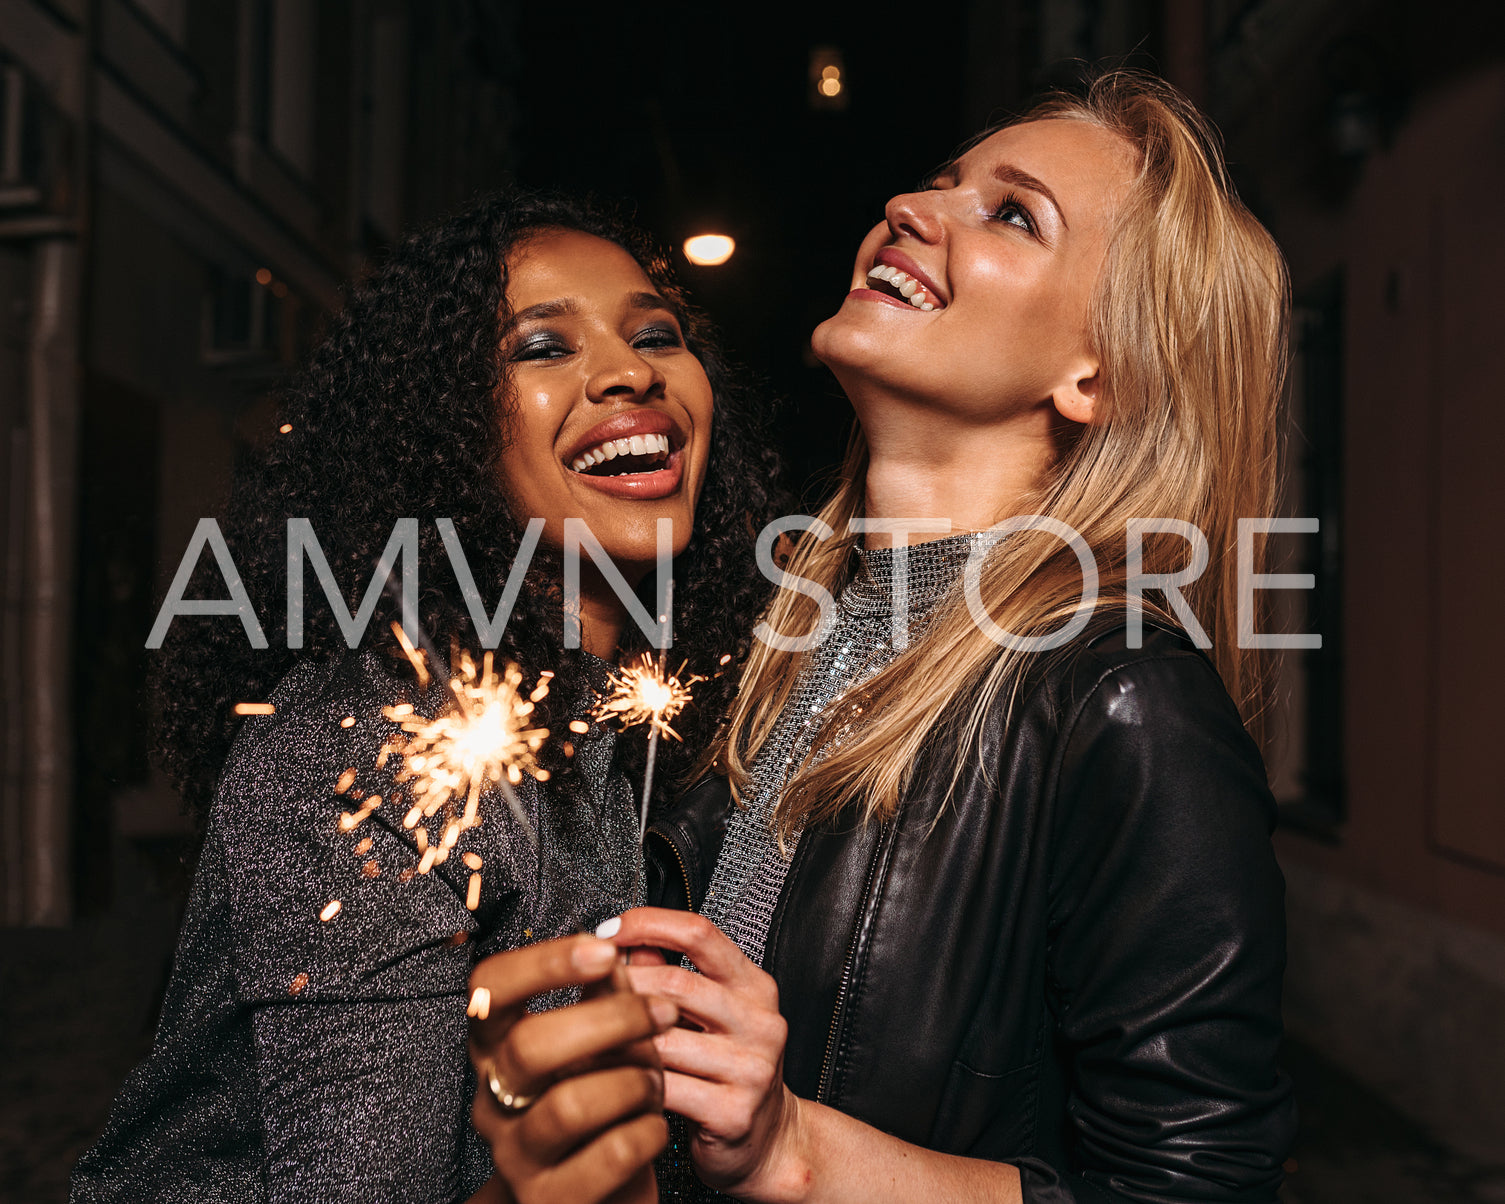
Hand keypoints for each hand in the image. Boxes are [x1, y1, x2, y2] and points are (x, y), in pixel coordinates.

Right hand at [467, 933, 678, 1203]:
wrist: (598, 1198)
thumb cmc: (601, 1111)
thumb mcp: (599, 1048)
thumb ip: (605, 998)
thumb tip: (619, 949)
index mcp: (496, 1049)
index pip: (489, 989)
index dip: (542, 962)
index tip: (603, 949)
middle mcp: (494, 1100)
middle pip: (530, 1045)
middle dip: (610, 1020)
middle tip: (662, 1012)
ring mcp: (517, 1155)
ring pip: (570, 1104)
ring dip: (633, 1081)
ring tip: (656, 1079)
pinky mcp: (552, 1199)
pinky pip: (609, 1153)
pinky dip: (647, 1131)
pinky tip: (655, 1125)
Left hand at [603, 908, 802, 1200]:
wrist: (768, 1140)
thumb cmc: (728, 1070)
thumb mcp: (708, 1015)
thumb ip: (667, 976)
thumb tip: (618, 946)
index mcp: (754, 986)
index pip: (699, 934)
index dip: (647, 924)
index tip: (605, 932)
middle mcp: (760, 1021)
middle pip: (675, 984)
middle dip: (620, 986)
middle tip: (581, 994)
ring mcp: (751, 1068)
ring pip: (662, 1041)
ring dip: (613, 1040)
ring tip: (580, 1040)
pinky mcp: (733, 1112)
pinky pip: (664, 1089)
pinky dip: (626, 1082)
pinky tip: (603, 1081)